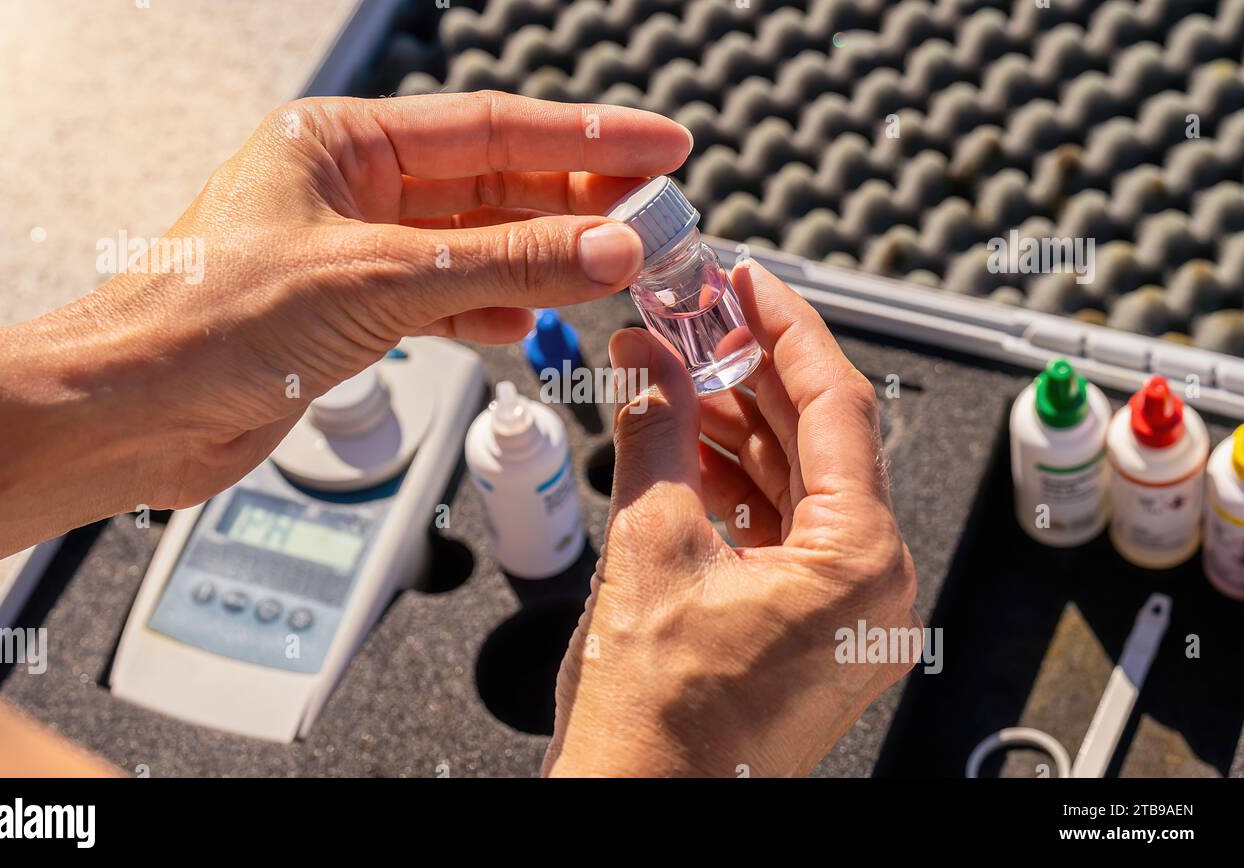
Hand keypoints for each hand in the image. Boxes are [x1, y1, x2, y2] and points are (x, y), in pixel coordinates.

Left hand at [0, 93, 689, 575]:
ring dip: (543, 260)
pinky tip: (527, 319)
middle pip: (492, 184)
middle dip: (576, 203)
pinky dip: (491, 308)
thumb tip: (609, 247)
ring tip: (614, 268)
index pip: (492, 128)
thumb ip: (505, 262)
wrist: (134, 409)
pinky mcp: (351, 312)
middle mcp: (350, 188)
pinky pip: (446, 297)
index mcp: (343, 142)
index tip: (660, 147)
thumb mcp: (381, 279)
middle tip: (658, 216)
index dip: (586, 139)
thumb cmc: (213, 318)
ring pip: (475, 245)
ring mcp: (353, 251)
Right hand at [543, 261, 919, 776]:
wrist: (640, 802)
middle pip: (819, 441)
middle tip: (695, 321)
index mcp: (861, 561)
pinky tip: (685, 447)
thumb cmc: (657, 717)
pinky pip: (782, 532)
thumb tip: (653, 358)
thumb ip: (658, 428)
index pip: (838, 405)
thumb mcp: (651, 541)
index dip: (786, 327)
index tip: (747, 280)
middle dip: (750, 374)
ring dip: (736, 429)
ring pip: (798, 486)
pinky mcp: (807, 628)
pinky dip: (735, 486)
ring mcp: (842, 612)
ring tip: (674, 376)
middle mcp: (871, 587)